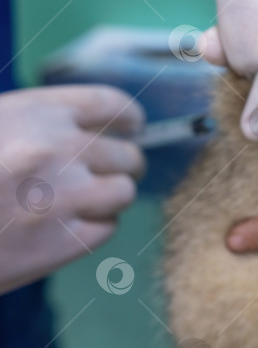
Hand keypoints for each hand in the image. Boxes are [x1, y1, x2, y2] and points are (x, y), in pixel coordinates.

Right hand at [0, 86, 144, 293]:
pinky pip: (106, 228)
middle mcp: (60, 148)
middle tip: (102, 177)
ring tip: (79, 204)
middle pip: (127, 154)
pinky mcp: (65, 241)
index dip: (128, 121)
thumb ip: (39, 125)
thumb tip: (93, 131)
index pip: (114, 107)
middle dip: (120, 166)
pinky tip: (63, 228)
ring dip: (108, 198)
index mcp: (38, 112)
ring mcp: (66, 196)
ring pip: (123, 191)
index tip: (130, 131)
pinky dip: (92, 229)